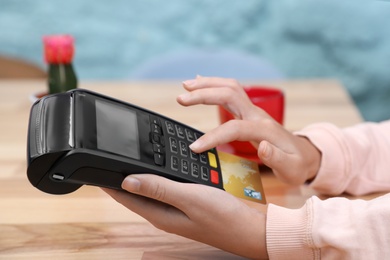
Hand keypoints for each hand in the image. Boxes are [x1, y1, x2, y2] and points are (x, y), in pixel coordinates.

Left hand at [103, 174, 267, 258]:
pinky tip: (161, 169)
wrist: (253, 229)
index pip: (126, 197)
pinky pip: (166, 189)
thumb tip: (128, 180)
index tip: (97, 168)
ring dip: (139, 176)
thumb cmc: (224, 217)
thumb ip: (159, 188)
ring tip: (128, 161)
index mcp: (160, 215)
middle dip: (121, 178)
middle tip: (110, 159)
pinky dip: (159, 177)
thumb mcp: (189, 198)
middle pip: (135, 194)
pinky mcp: (188, 205)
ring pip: (150, 190)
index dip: (110, 183)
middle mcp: (165, 214)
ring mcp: (177, 210)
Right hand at [178, 76, 320, 184]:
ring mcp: (253, 111)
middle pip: (230, 94)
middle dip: (204, 94)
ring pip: (229, 88)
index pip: (234, 128)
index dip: (213, 137)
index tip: (195, 147)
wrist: (306, 155)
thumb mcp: (291, 169)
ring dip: (208, 84)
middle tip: (181, 98)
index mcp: (264, 129)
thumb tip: (262, 146)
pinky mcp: (249, 112)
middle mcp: (257, 114)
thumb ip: (277, 159)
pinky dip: (214, 86)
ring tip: (186, 85)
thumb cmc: (297, 164)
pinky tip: (201, 84)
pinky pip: (230, 93)